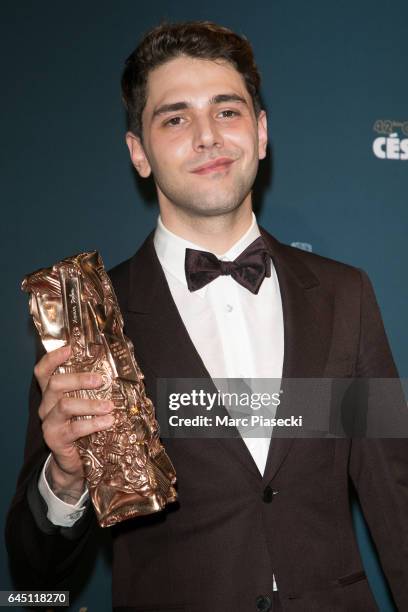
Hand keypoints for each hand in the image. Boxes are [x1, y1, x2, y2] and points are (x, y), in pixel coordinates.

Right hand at [35, 345, 113, 498]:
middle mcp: (46, 405)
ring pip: (65, 405)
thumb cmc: (82, 427)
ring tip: (109, 406)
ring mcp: (49, 423)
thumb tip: (117, 370)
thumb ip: (92, 389)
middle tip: (101, 380)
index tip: (70, 349)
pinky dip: (94, 423)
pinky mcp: (55, 440)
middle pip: (55, 384)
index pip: (43, 371)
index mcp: (52, 393)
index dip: (54, 358)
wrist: (73, 462)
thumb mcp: (85, 405)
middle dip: (79, 378)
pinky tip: (108, 421)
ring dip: (91, 404)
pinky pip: (74, 428)